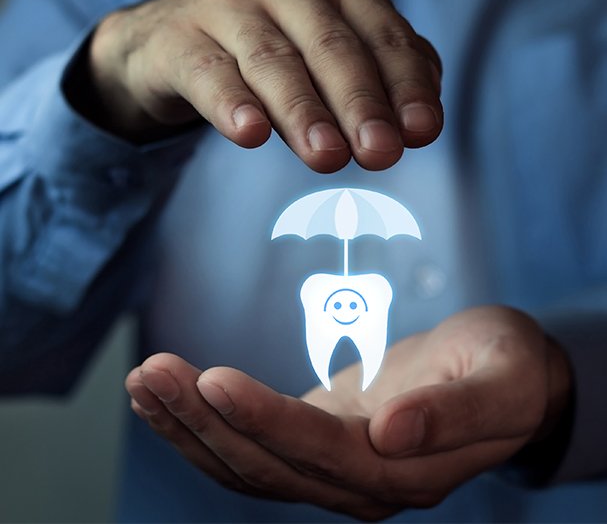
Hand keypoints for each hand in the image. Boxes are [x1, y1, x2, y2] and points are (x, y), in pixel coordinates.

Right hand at [90, 0, 442, 170]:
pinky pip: (209, 72)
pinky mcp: (180, 39)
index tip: (420, 132)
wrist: (176, 40)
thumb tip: (421, 122)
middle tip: (379, 152)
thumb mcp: (331, 61)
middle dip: (360, 103)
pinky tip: (249, 133)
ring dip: (304, 111)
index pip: (384, 39)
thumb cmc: (272, 54)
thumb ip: (380, 81)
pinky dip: (231, 102)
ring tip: (326, 156)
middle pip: (332, 48)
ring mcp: (229, 7)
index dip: (406, 86)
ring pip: (274, 61)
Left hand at [125, 306, 570, 519]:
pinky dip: (204, 424)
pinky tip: (170, 396)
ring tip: (144, 380)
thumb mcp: (501, 379)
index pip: (319, 453)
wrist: (501, 376)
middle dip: (203, 420)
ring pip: (245, 463)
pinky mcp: (316, 445)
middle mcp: (358, 485)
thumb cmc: (506, 368)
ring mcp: (332, 470)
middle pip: (266, 464)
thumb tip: (393, 434)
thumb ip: (454, 414)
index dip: (263, 421)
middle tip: (153, 371)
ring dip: (188, 425)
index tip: (212, 379)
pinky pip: (250, 446)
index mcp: (403, 474)